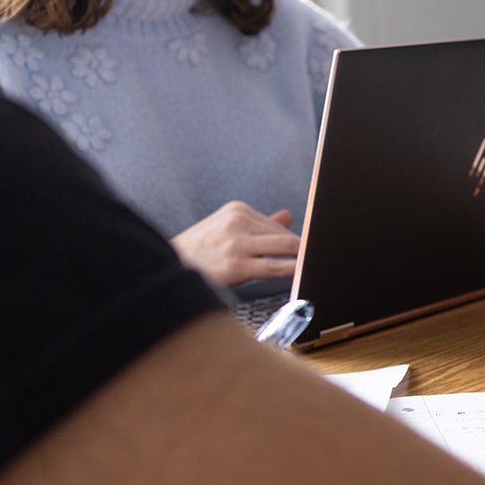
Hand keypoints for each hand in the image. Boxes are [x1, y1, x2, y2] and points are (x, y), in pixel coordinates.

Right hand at [172, 201, 299, 285]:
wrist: (168, 269)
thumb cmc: (201, 252)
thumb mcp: (227, 229)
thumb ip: (259, 224)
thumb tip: (287, 216)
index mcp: (237, 210)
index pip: (278, 226)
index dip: (293, 242)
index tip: (307, 250)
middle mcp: (238, 222)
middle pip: (286, 235)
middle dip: (303, 249)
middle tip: (316, 258)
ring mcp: (237, 242)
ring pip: (286, 248)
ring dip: (301, 259)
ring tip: (310, 267)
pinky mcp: (236, 264)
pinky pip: (276, 267)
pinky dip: (293, 269)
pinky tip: (301, 274)